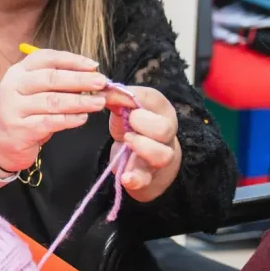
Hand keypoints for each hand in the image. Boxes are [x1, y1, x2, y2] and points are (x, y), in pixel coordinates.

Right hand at [0, 49, 107, 172]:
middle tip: (101, 82)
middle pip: (51, 78)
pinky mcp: (20, 129)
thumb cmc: (26, 112)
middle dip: (80, 80)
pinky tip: (83, 118)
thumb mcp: (35, 91)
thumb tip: (91, 77)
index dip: (72, 60)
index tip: (93, 66)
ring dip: (80, 101)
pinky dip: (69, 119)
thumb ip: (58, 82)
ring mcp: (14, 108)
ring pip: (52, 101)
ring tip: (99, 102)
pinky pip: (50, 122)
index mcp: (19, 71)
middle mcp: (14, 86)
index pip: (46, 58)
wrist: (1, 142)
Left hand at [105, 85, 180, 201]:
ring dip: (142, 147)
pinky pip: (146, 179)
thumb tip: (103, 91)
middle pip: (164, 129)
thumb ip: (116, 98)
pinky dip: (135, 178)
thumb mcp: (124, 108)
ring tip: (127, 142)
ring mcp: (159, 157)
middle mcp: (166, 134)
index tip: (115, 99)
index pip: (152, 99)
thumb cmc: (134, 126)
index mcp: (161, 110)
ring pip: (162, 155)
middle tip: (129, 123)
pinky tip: (125, 177)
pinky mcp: (148, 176)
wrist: (141, 156)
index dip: (133, 98)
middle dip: (143, 124)